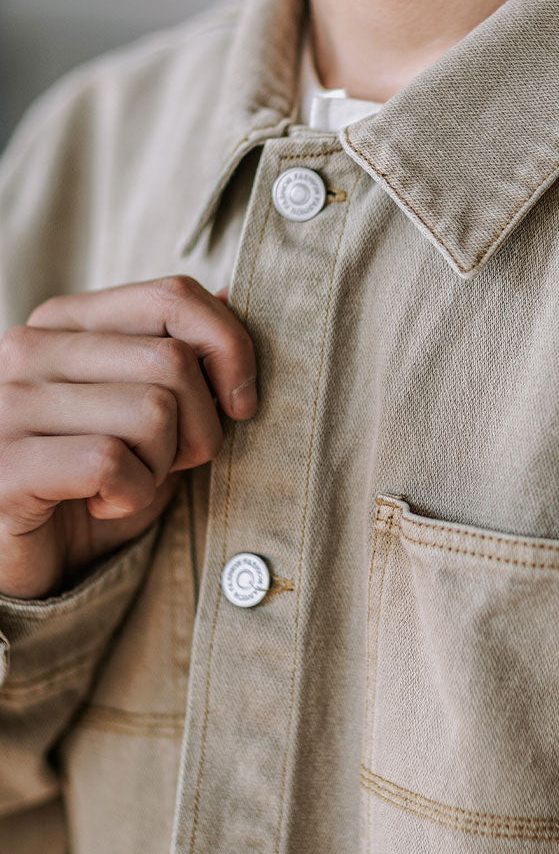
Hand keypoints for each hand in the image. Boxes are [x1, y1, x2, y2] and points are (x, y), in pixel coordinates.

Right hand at [0, 276, 254, 598]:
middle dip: (201, 426)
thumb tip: (236, 293)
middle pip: (174, 360)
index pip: (173, 296)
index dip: (230, 348)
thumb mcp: (153, 410)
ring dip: (163, 465)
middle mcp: (29, 348)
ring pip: (152, 412)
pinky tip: (106, 503)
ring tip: (131, 481)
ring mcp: (9, 404)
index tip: (240, 404)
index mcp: (65, 321)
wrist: (36, 560)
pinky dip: (131, 495)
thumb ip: (184, 350)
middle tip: (171, 462)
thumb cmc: (99, 481)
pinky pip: (111, 463)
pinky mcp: (5, 467)